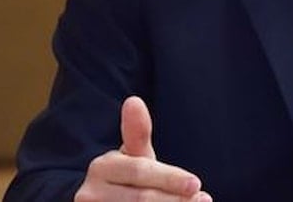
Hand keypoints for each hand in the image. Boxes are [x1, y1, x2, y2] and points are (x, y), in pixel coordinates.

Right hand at [74, 96, 211, 201]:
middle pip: (142, 198)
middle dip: (176, 199)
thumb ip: (137, 133)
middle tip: (203, 198)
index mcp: (103, 167)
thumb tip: (133, 100)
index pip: (142, 171)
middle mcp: (89, 193)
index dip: (170, 179)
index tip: (197, 184)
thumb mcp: (133, 156)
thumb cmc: (127, 179)